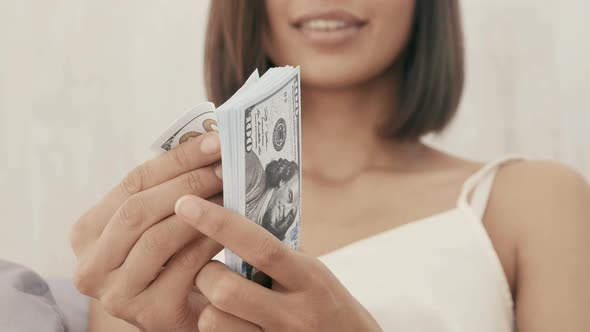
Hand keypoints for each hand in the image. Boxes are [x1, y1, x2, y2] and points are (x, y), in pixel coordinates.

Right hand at [70, 132, 227, 331]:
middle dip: (188, 182)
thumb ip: (165, 192)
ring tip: (231, 194)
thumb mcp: (155, 224)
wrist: (181, 314)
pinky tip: (230, 230)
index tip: (214, 141)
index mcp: (86, 233)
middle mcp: (90, 266)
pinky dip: (209, 243)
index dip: (176, 159)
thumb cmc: (169, 261)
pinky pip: (183, 268)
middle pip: (138, 209)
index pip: (132, 182)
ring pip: (157, 238)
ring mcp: (116, 294)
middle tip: (226, 167)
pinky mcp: (150, 314)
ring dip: (200, 212)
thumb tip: (207, 146)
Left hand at [174, 195, 382, 331]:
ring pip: (213, 321)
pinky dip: (218, 329)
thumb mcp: (313, 274)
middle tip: (211, 272)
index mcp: (309, 278)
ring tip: (223, 304)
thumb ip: (278, 252)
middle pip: (225, 289)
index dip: (220, 223)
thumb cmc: (329, 306)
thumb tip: (232, 216)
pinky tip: (233, 323)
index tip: (187, 203)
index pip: (260, 246)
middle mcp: (294, 313)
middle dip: (206, 274)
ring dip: (207, 307)